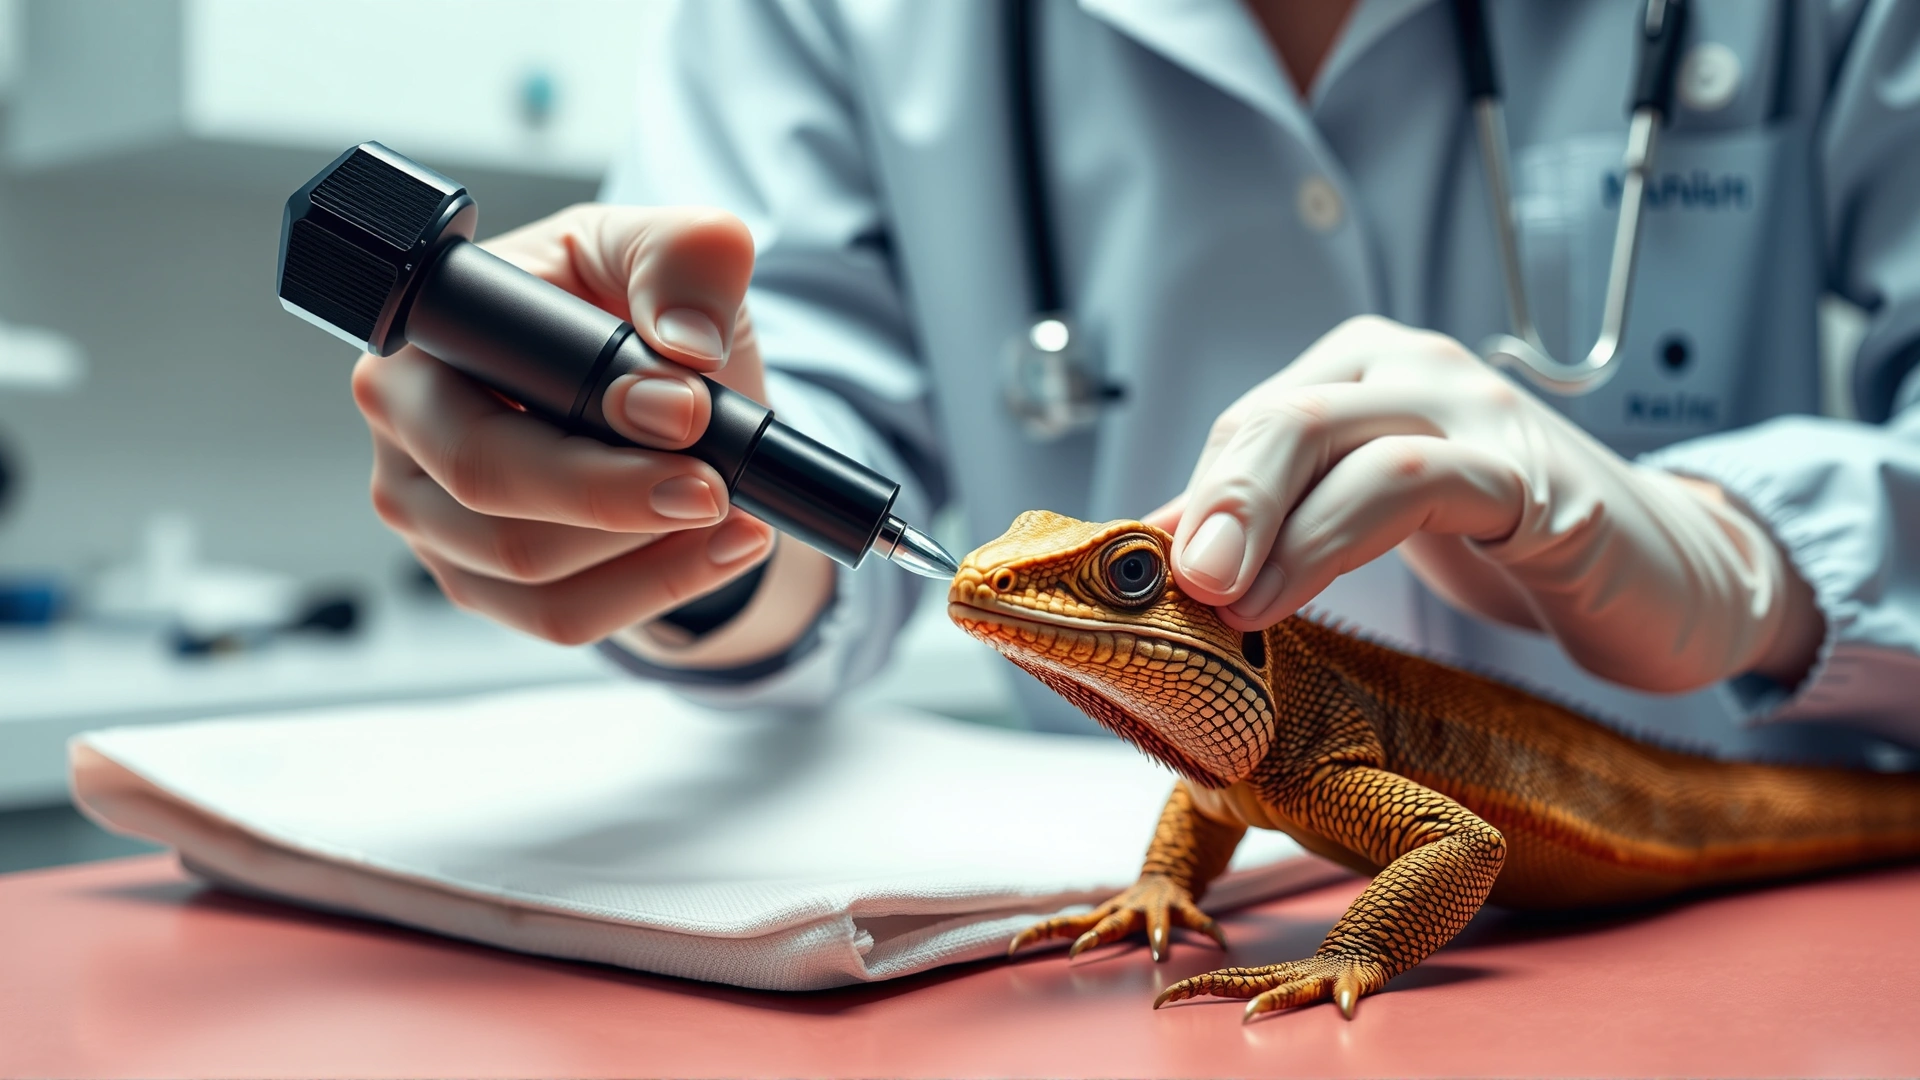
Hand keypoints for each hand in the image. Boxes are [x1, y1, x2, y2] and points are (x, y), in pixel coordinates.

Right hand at [352, 204, 832, 662]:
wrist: (662, 388)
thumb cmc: (639, 305)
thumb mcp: (674, 248)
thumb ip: (684, 259)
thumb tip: (684, 348)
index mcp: (419, 343)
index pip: (473, 417)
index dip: (580, 439)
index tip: (690, 421)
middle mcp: (404, 435)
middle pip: (493, 509)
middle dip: (621, 504)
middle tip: (718, 490)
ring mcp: (432, 520)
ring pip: (534, 576)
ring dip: (651, 553)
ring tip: (736, 511)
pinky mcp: (479, 579)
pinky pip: (561, 616)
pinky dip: (655, 589)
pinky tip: (723, 550)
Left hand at [1146, 316, 1821, 693]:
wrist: (1665, 574)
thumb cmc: (1506, 543)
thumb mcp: (1374, 526)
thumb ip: (1279, 525)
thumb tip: (1162, 552)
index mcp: (1365, 369)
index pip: (1246, 425)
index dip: (1187, 503)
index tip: (1138, 579)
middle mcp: (1414, 367)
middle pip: (1278, 419)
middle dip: (1212, 502)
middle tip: (1176, 581)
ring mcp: (1476, 413)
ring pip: (1333, 438)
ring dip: (1262, 525)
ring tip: (1224, 602)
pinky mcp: (1532, 479)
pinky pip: (1414, 483)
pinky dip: (1333, 537)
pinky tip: (1290, 594)